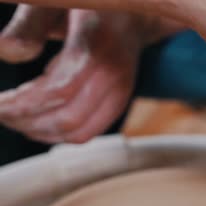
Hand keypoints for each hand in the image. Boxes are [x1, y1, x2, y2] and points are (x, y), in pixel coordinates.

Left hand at [0, 6, 182, 143]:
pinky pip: (90, 131)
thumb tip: (6, 52)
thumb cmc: (89, 2)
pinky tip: (38, 120)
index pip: (57, 91)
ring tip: (15, 118)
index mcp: (97, 46)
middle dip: (26, 121)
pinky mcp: (119, 102)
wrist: (133, 11)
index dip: (22, 104)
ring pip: (79, 132)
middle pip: (68, 118)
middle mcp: (114, 75)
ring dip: (42, 132)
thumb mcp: (54, 2)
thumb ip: (28, 24)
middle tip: (0, 111)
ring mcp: (121, 91)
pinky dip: (60, 134)